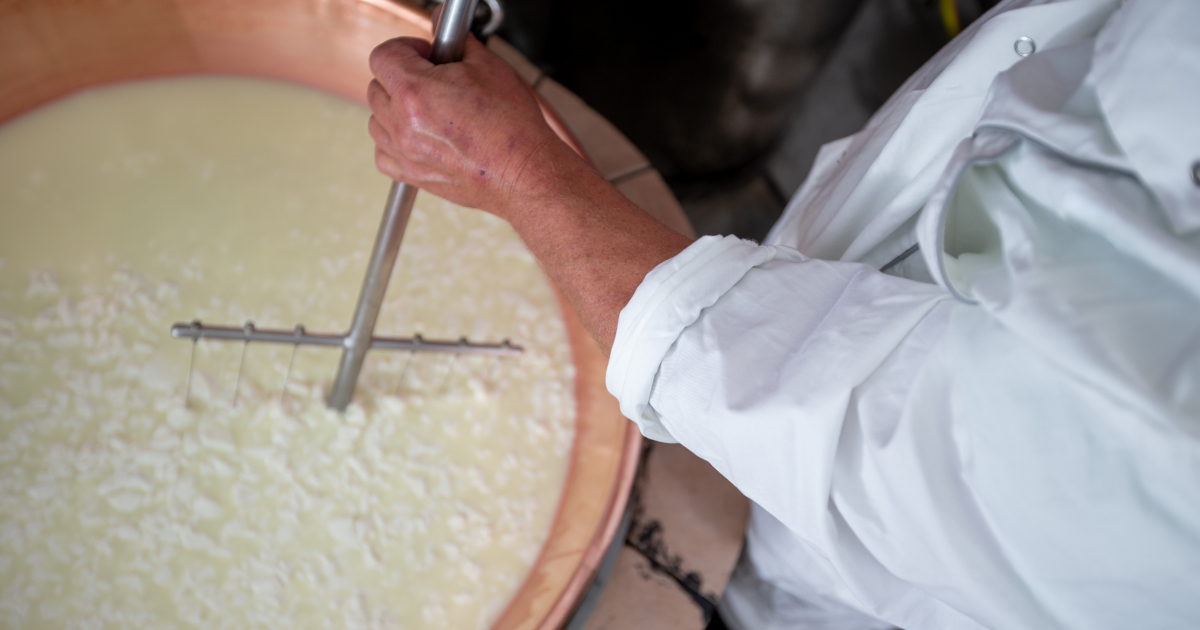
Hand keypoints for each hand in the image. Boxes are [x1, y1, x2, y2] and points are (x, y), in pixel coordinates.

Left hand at [366, 35, 571, 215]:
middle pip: (377, 86)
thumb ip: (459, 43)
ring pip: (376, 120)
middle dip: (400, 77)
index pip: (382, 56)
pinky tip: (416, 135)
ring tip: (425, 108)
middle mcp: (403, 124)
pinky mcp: (412, 175)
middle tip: (431, 79)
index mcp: (416, 92)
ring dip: (394, 109)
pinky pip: (383, 154)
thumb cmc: (512, 128)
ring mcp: (405, 152)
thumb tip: (447, 30)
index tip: (423, 54)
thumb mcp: (489, 68)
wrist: (525, 172)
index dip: (404, 48)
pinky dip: (393, 142)